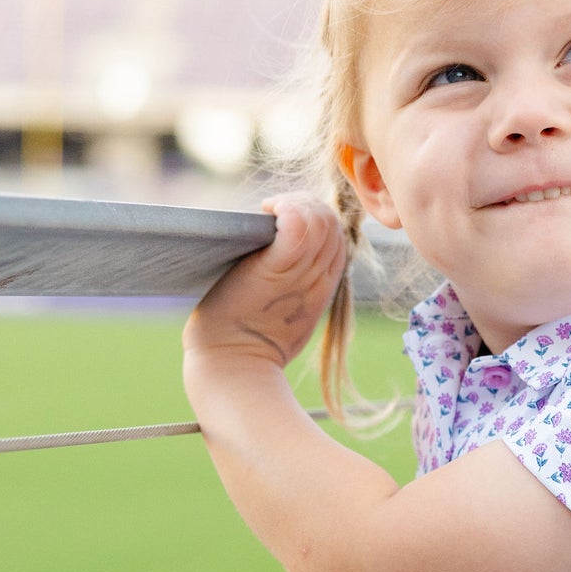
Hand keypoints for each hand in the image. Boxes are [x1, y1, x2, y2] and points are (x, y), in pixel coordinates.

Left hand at [184, 193, 346, 369]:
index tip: (284, 221)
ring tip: (269, 213)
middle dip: (304, 205)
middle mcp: (318, 277)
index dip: (315, 217)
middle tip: (273, 213)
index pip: (335, 234)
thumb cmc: (249, 344)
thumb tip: (281, 255)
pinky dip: (285, 210)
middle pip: (330, 221)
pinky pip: (296, 226)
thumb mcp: (287, 312)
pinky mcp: (276, 270)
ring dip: (293, 204)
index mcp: (324, 286)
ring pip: (318, 218)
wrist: (234, 367)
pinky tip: (266, 213)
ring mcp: (300, 274)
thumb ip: (294, 285)